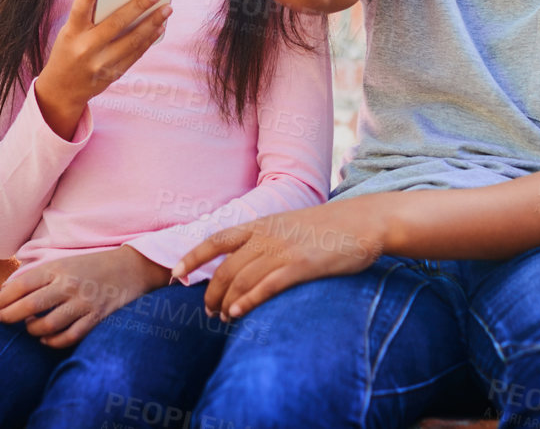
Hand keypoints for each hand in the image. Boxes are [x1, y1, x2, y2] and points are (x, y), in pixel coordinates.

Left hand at [0, 246, 169, 347]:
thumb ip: (38, 275)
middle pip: (30, 305)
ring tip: (28, 328)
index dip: (4, 298)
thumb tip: (6, 289)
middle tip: (2, 320)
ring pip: (47, 324)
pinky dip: (53, 341)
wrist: (131, 268)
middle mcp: (69, 285)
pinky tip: (46, 339)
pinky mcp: (96, 318)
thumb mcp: (64, 262)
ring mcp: (84, 303)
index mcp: (59, 268)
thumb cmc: (91, 266)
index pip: (22, 284)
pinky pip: (68, 337)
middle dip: (10, 316)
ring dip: (32, 330)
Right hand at [36, 0, 171, 135]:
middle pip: (115, 24)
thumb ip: (88, 18)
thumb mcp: (69, 33)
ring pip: (132, 40)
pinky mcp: (113, 74)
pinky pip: (136, 54)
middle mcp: (86, 49)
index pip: (78, 12)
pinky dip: (149, 39)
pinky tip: (160, 27)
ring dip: (152, 23)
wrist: (62, 90)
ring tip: (167, 9)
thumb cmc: (68, 52)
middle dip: (138, 6)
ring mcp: (101, 64)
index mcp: (71, 34)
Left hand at [174, 198, 387, 321]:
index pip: (216, 239)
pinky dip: (248, 302)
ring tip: (223, 317)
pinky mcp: (301, 266)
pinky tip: (238, 314)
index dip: (192, 257)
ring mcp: (283, 250)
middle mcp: (267, 236)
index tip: (176, 273)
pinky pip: (266, 286)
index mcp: (262, 224)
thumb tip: (248, 260)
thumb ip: (268, 239)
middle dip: (211, 292)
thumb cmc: (329, 228)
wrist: (364, 222)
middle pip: (225, 268)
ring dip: (227, 303)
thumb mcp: (291, 225)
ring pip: (241, 280)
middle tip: (208, 311)